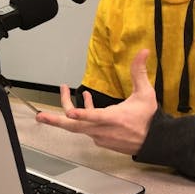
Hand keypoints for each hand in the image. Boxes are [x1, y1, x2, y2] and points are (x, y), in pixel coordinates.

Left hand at [35, 49, 156, 154]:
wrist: (154, 141)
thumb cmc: (149, 118)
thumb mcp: (145, 94)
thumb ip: (140, 72)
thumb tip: (142, 52)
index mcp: (114, 118)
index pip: (95, 117)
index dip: (82, 114)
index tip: (70, 112)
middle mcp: (103, 129)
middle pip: (75, 126)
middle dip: (56, 121)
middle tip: (40, 116)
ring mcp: (100, 136)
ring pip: (78, 124)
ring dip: (69, 108)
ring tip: (64, 89)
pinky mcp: (100, 139)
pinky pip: (85, 126)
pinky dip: (82, 114)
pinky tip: (85, 100)